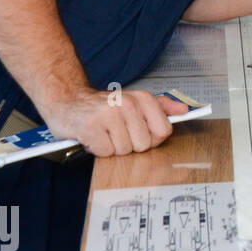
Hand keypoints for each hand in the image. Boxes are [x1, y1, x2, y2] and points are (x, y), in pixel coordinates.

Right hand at [40, 88, 185, 156]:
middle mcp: (127, 104)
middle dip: (130, 144)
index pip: (164, 131)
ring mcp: (109, 115)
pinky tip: (94, 136)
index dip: (152, 138)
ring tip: (105, 133)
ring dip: (113, 147)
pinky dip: (99, 149)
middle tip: (117, 132)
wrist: (67, 101)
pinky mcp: (91, 127)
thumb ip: (161, 106)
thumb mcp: (134, 101)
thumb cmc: (103, 107)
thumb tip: (184, 111)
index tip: (139, 131)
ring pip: (125, 150)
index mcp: (142, 98)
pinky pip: (106, 152)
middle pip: (144, 144)